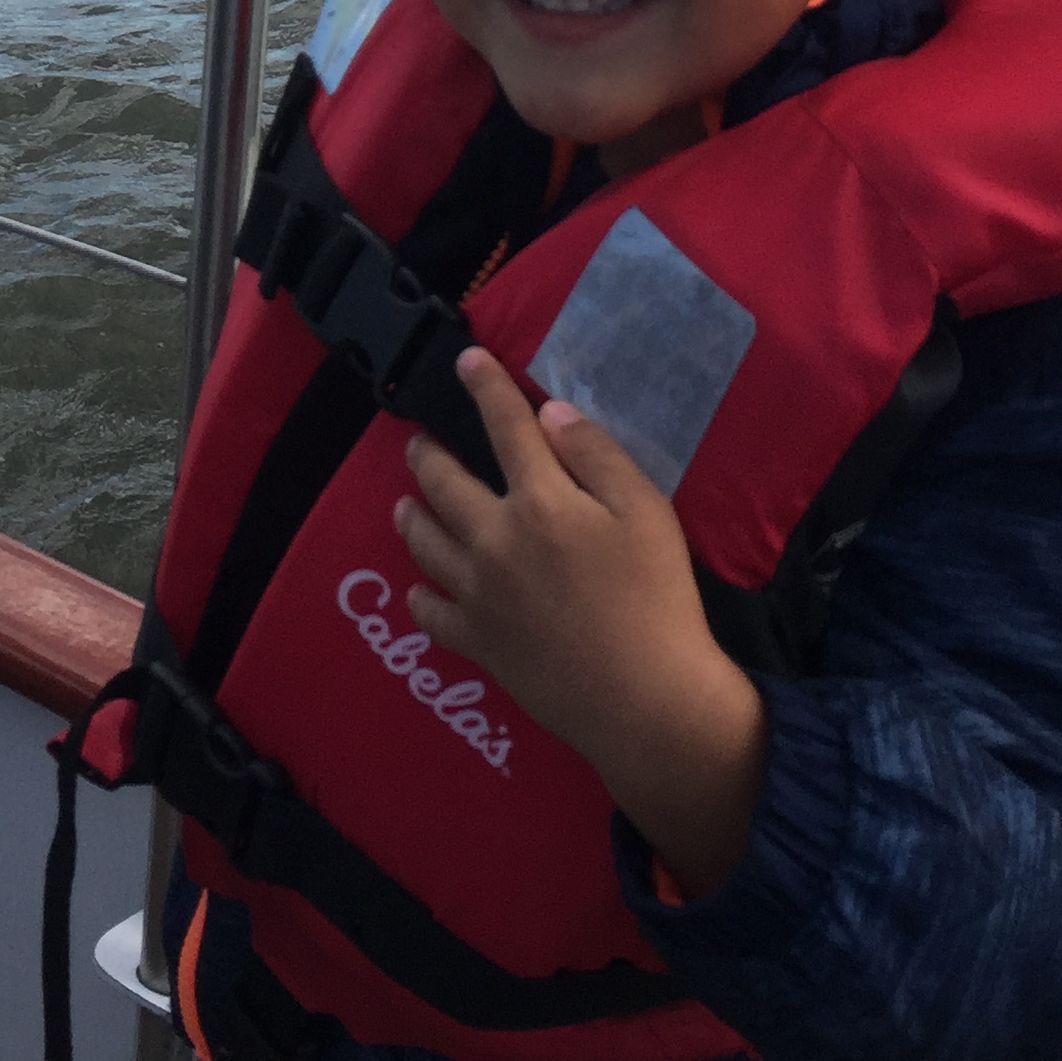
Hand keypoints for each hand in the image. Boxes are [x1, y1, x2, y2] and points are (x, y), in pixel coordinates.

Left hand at [397, 350, 768, 896]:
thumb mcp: (647, 512)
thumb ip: (597, 456)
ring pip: (424, 543)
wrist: (645, 700)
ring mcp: (478, 594)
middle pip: (444, 484)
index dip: (486, 388)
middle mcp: (494, 540)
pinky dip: (420, 595)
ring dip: (410, 515)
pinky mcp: (477, 643)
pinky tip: (419, 588)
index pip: (506, 428)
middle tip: (418, 440)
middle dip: (426, 453)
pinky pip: (431, 613)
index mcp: (540, 501)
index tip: (466, 361)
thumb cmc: (657, 600)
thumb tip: (550, 415)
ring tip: (405, 503)